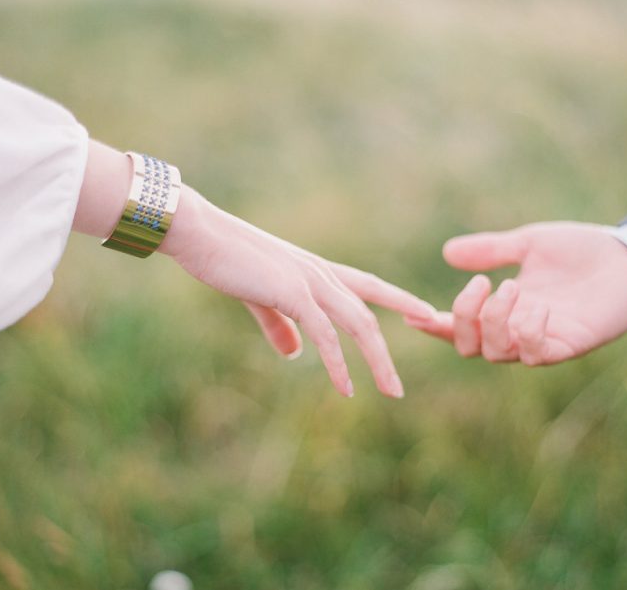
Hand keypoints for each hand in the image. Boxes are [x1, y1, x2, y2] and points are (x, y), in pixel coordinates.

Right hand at [165, 188, 435, 397]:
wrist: (201, 234)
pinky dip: (338, 363)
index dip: (399, 300)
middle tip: (402, 384)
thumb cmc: (227, 260)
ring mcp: (310, 282)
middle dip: (389, 350)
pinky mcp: (292, 292)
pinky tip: (346, 387)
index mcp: (318, 273)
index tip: (426, 314)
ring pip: (358, 324)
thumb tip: (294, 354)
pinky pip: (325, 334)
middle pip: (369, 314)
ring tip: (392, 392)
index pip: (369, 286)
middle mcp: (322, 275)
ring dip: (378, 361)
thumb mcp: (260, 297)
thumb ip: (280, 325)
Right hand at [406, 222, 626, 365]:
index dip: (435, 325)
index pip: (461, 326)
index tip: (414, 315)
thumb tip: (448, 252)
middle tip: (482, 283)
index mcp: (503, 309)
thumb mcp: (529, 244)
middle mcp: (517, 330)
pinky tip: (538, 307)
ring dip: (494, 322)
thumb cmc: (581, 251)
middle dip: (465, 318)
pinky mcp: (569, 346)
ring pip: (497, 353)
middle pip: (470, 347)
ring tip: (512, 287)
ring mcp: (542, 341)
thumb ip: (492, 251)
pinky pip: (536, 355)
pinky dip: (528, 332)